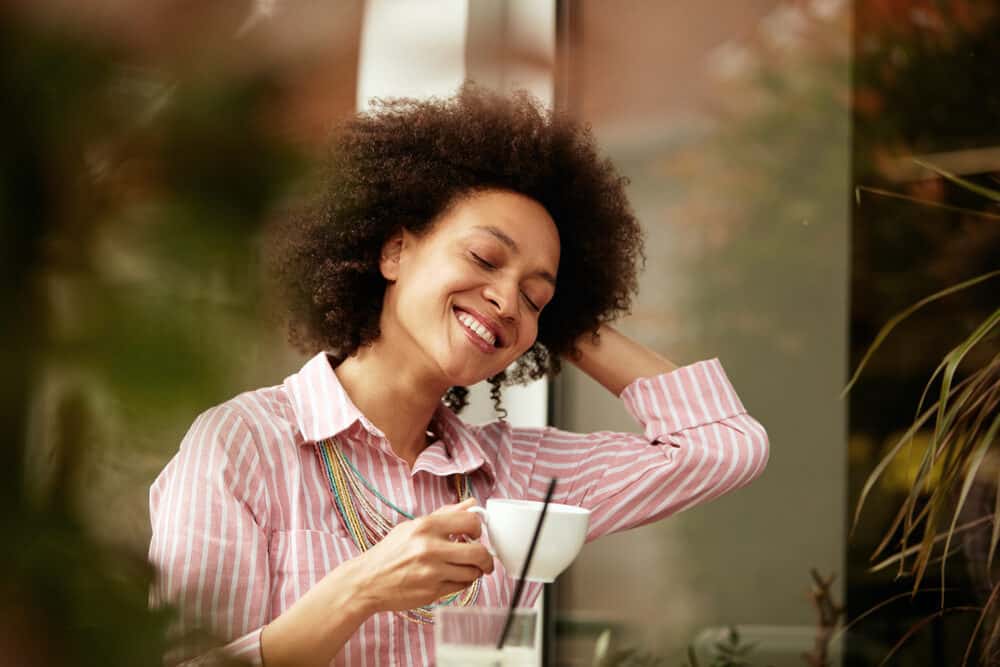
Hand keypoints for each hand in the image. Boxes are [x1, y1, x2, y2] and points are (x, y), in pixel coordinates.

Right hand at [351, 498, 494, 612]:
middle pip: (478, 552)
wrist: (367, 581)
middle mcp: (430, 548)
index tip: (476, 534)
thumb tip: (472, 503)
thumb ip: (445, 515)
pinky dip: (462, 582)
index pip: (470, 521)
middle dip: (486, 557)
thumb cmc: (390, 552)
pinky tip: (452, 577)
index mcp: (426, 526)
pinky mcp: (432, 591)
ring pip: (472, 572)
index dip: (478, 528)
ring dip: (474, 571)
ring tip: (465, 568)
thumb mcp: (414, 526)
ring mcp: (432, 571)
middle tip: (484, 559)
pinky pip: (461, 587)